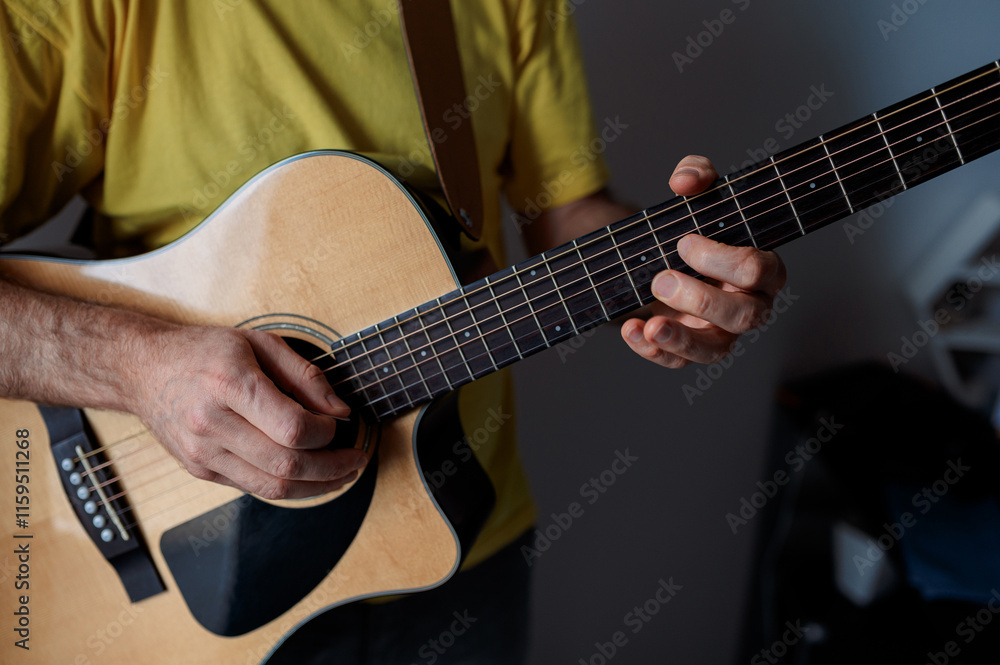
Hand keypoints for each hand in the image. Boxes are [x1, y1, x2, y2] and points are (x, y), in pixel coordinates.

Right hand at [133, 326, 365, 499]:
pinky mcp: (199, 471)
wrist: (142, 369)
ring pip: (271, 487)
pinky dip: (288, 486)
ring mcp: (202, 453)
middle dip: (332, 468)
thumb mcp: (259, 343)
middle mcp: (211, 424)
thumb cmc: (204, 351)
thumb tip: (340, 411)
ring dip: (316, 487)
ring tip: (341, 475)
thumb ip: (305, 375)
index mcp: (230, 384)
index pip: (292, 428)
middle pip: (286, 465)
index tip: (342, 425)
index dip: (327, 434)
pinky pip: (253, 488)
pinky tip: (308, 475)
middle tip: (356, 459)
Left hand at [621, 155, 786, 367]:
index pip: (760, 270)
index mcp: (761, 269)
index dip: (723, 260)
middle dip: (703, 300)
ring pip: (715, 351)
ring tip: (652, 326)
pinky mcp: (691, 349)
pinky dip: (652, 351)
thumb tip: (685, 182)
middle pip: (746, 316)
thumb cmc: (695, 229)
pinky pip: (678, 361)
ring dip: (682, 339)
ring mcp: (721, 333)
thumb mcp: (697, 195)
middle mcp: (749, 306)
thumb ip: (697, 175)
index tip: (684, 242)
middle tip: (663, 279)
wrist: (664, 255)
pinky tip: (632, 330)